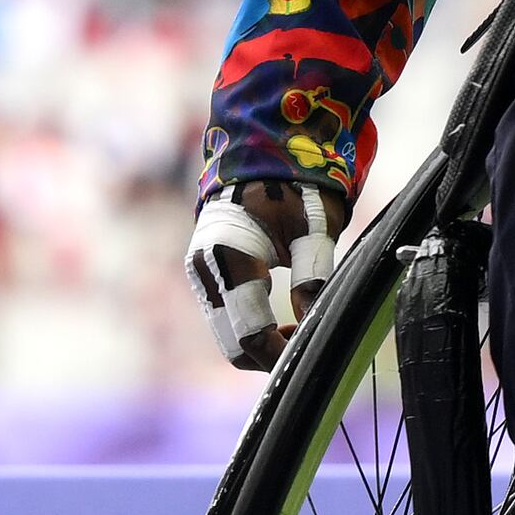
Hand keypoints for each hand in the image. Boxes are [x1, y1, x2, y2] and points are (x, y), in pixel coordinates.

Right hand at [186, 180, 340, 372]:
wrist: (258, 159)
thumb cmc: (293, 187)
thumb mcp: (313, 228)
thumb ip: (312, 277)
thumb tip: (313, 325)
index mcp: (229, 256)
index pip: (252, 333)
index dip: (281, 355)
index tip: (312, 353)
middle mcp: (205, 271)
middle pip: (233, 344)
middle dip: (271, 356)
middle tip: (308, 342)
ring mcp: (201, 275)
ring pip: (228, 336)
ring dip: (261, 344)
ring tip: (298, 327)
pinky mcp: (205, 277)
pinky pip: (227, 320)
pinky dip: (252, 329)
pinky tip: (281, 320)